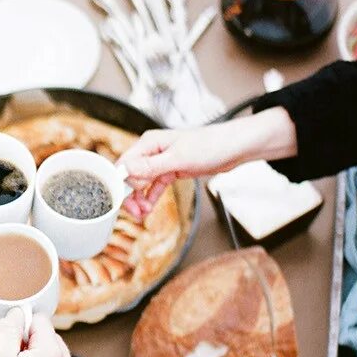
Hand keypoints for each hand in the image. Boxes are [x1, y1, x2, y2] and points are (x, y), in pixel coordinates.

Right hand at [118, 110, 296, 218]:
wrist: (235, 147)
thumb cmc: (211, 145)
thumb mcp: (178, 158)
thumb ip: (151, 167)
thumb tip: (127, 171)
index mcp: (149, 143)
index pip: (124, 164)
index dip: (120, 184)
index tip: (123, 201)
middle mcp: (151, 151)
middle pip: (129, 175)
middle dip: (129, 195)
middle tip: (136, 212)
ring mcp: (160, 161)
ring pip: (140, 183)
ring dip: (139, 198)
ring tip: (144, 213)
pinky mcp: (170, 170)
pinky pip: (154, 186)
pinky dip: (150, 197)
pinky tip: (149, 207)